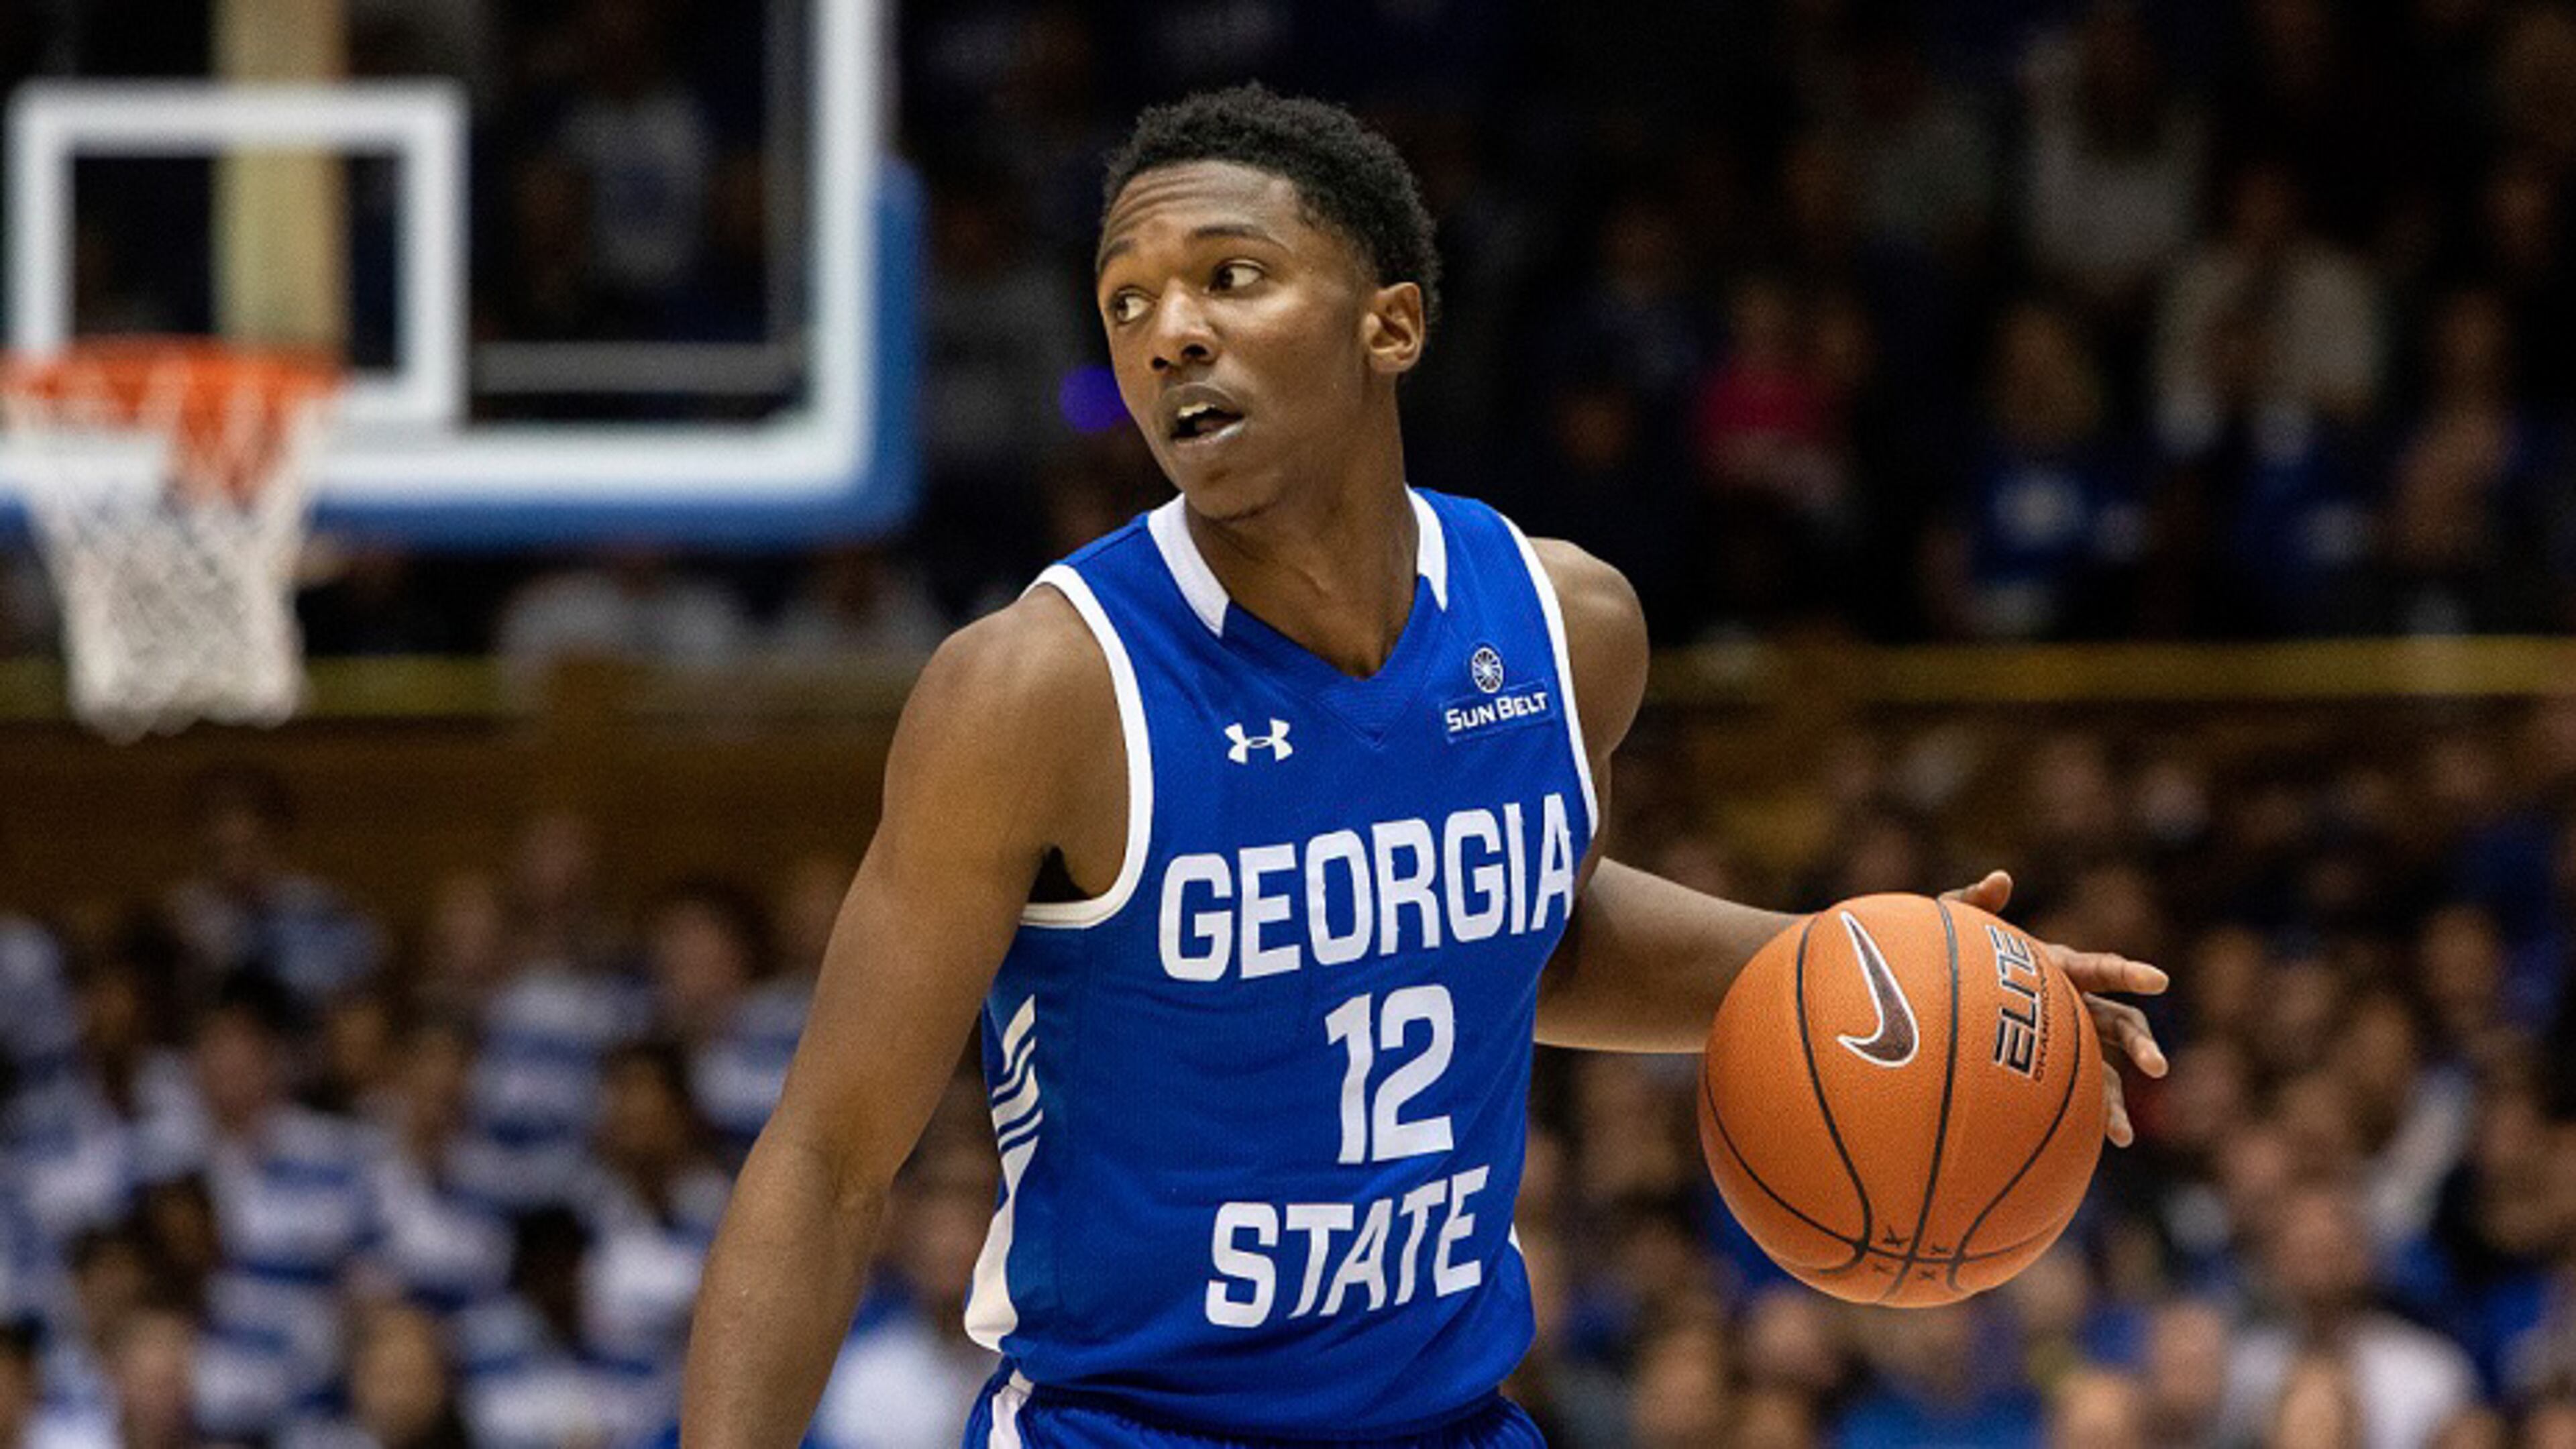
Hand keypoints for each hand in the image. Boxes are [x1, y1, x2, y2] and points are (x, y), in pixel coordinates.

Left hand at [1943, 870, 2168, 1147]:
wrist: (1925, 998)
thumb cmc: (1941, 956)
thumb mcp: (1951, 927)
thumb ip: (1972, 903)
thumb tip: (2000, 878)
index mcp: (2056, 968)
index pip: (2099, 969)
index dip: (2128, 973)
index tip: (2158, 981)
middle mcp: (2070, 1005)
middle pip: (2119, 1024)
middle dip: (2142, 1044)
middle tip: (2158, 1067)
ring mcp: (2063, 1042)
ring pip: (2105, 1071)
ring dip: (2118, 1100)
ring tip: (2122, 1135)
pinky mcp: (2046, 1072)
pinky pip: (2077, 1097)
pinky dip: (2090, 1119)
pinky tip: (2096, 1146)